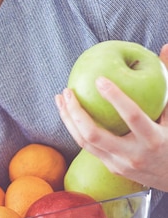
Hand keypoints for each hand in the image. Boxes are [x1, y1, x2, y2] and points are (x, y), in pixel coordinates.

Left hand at [55, 44, 167, 190]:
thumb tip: (164, 48)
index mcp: (153, 140)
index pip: (132, 116)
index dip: (115, 97)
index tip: (99, 79)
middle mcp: (133, 155)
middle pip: (94, 135)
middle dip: (75, 112)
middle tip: (67, 90)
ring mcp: (119, 164)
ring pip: (84, 142)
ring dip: (68, 119)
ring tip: (60, 98)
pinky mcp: (111, 168)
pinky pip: (87, 147)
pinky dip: (75, 128)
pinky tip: (69, 113)